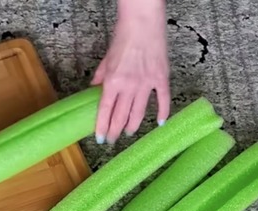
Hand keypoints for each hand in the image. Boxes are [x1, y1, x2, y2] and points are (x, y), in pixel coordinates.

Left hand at [92, 0, 169, 144]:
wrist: (143, 23)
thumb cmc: (123, 38)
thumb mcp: (106, 59)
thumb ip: (100, 78)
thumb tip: (94, 90)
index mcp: (113, 82)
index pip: (105, 111)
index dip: (102, 127)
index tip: (101, 138)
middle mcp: (129, 86)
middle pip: (121, 115)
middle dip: (116, 131)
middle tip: (113, 140)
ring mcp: (147, 83)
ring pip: (139, 112)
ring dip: (133, 125)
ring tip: (129, 133)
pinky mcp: (161, 78)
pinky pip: (163, 100)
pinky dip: (162, 113)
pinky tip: (159, 123)